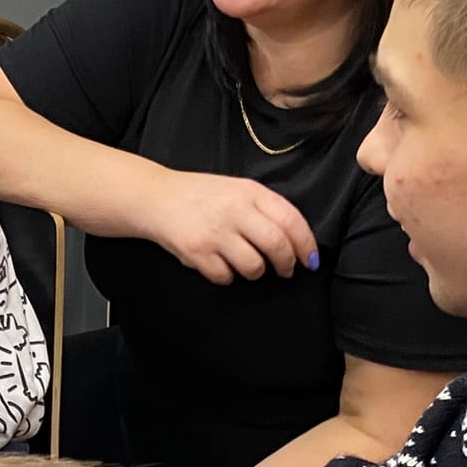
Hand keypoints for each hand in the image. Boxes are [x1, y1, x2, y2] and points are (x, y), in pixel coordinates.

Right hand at [151, 170, 318, 284]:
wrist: (156, 198)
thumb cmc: (200, 196)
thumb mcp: (237, 189)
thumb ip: (265, 208)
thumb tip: (296, 240)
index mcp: (249, 192)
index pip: (291, 220)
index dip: (306, 244)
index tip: (310, 259)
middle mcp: (234, 210)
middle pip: (277, 245)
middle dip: (287, 264)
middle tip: (286, 270)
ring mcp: (215, 232)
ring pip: (254, 266)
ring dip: (255, 272)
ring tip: (246, 264)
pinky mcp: (197, 252)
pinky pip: (225, 277)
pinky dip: (227, 276)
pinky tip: (220, 264)